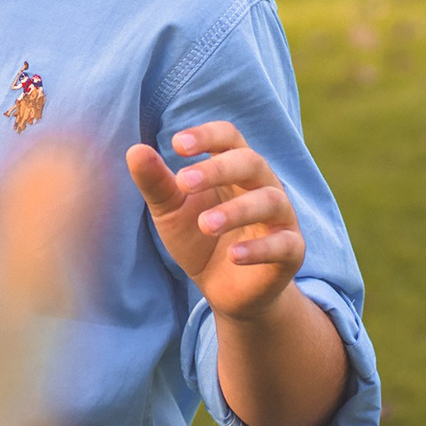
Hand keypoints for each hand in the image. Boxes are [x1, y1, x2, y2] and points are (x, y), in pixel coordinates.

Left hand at [126, 121, 304, 322]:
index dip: (206, 135)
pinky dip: (259, 248)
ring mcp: (281, 217)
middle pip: (251, 162)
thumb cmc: (198, 237)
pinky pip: (284, 243)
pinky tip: (234, 255)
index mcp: (233, 167)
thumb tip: (134, 150)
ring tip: (204, 224)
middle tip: (183, 182)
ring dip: (236, 210)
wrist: (224, 290)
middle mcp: (262, 184)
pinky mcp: (291, 250)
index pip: (228, 136)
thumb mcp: (171, 210)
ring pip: (270, 200)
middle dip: (217, 170)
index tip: (177, 145)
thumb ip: (156, 182)